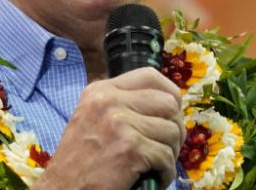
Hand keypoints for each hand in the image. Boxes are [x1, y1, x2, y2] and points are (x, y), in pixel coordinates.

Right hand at [34, 68, 184, 188]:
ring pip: (172, 131)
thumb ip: (122, 106)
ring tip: (155, 166)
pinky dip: (165, 173)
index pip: (150, 76)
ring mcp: (119, 123)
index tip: (171, 115)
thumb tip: (167, 104)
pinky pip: (167, 157)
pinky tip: (152, 179)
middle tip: (166, 148)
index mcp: (100, 91)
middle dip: (175, 128)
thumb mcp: (93, 120)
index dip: (170, 95)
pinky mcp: (129, 149)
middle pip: (168, 103)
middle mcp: (108, 101)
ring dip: (170, 154)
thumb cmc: (80, 163)